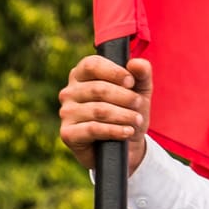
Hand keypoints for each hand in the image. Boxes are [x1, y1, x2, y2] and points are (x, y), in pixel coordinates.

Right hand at [59, 56, 152, 173]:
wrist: (126, 145)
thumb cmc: (128, 111)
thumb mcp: (140, 90)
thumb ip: (142, 73)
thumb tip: (136, 63)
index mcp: (82, 75)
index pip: (92, 65)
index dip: (114, 72)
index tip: (131, 82)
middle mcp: (69, 92)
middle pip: (98, 89)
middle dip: (125, 97)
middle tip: (139, 104)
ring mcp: (66, 113)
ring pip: (98, 110)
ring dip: (124, 115)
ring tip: (137, 120)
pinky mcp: (68, 133)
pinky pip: (93, 129)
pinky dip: (115, 130)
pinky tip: (128, 131)